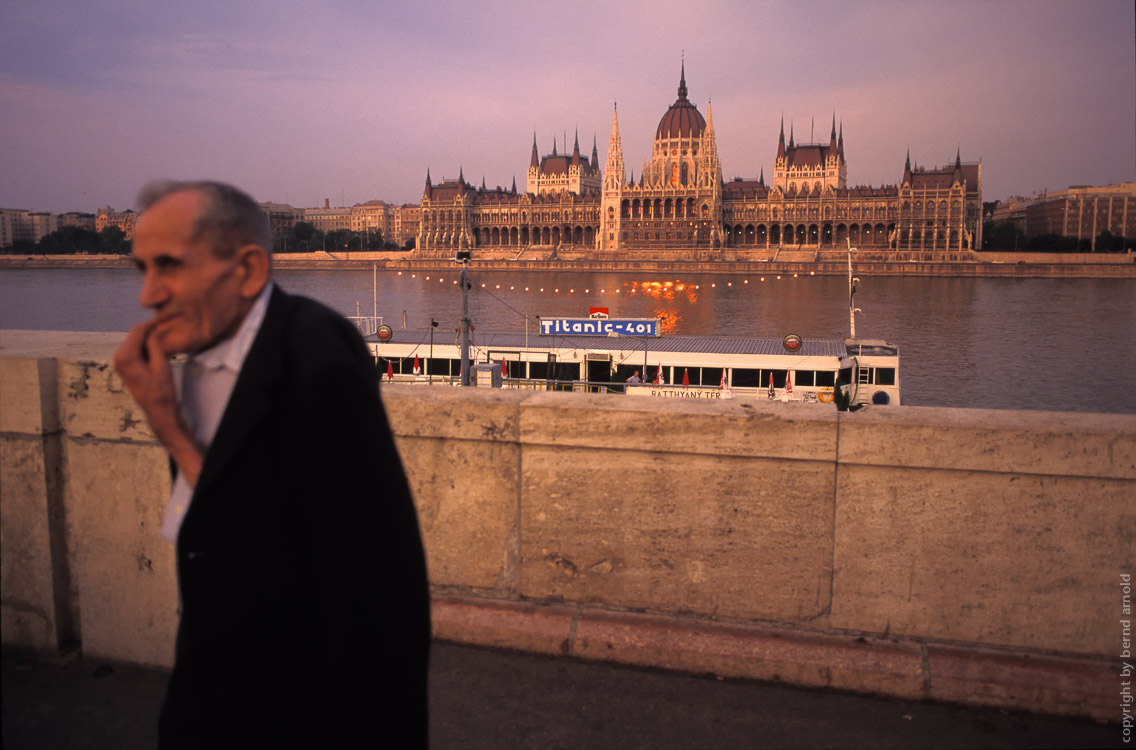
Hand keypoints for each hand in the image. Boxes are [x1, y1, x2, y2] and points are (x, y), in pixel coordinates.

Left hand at [115, 319, 203, 486]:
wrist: (157, 411)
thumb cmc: (161, 392)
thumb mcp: (161, 365)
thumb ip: (155, 345)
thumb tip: (153, 330)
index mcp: (125, 357)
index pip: (139, 330)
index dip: (156, 321)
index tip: (170, 315)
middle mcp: (118, 358)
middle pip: (136, 333)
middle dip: (153, 326)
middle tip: (171, 320)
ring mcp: (119, 362)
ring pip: (135, 340)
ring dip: (150, 335)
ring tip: (167, 330)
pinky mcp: (124, 366)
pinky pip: (135, 348)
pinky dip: (146, 344)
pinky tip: (159, 343)